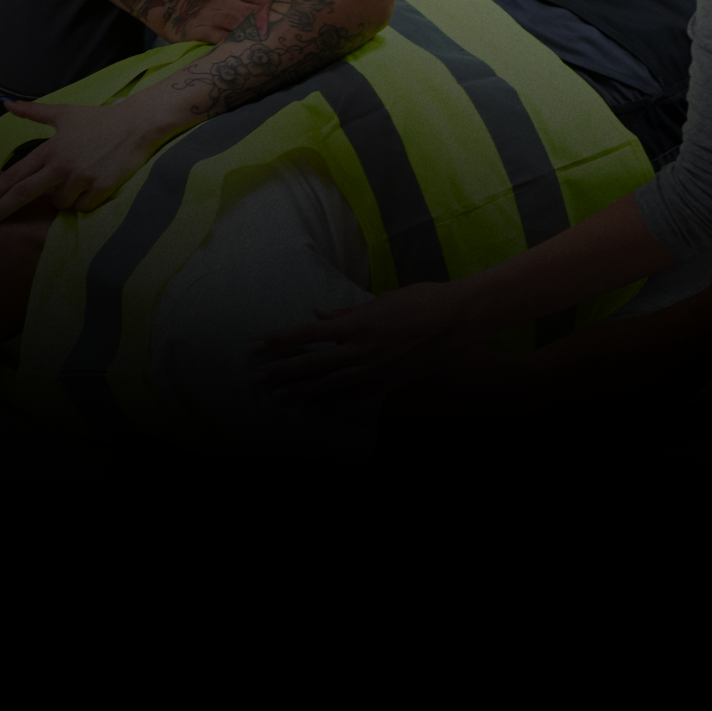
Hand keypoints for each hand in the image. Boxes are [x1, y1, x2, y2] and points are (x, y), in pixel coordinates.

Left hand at [0, 97, 176, 230]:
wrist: (136, 124)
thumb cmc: (98, 120)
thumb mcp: (63, 114)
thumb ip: (32, 111)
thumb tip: (6, 103)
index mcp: (48, 150)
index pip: (12, 176)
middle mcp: (60, 165)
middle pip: (21, 195)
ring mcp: (80, 178)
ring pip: (58, 205)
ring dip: (64, 197)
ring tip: (81, 175)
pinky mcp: (100, 189)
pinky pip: (82, 207)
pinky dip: (85, 200)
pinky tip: (95, 182)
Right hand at [158, 0, 298, 43]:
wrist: (177, 8)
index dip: (288, 9)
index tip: (307, 22)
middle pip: (258, 12)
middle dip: (278, 25)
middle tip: (300, 40)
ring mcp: (215, 14)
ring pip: (241, 25)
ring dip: (261, 38)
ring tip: (281, 51)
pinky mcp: (201, 30)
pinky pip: (221, 40)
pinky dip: (236, 49)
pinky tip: (252, 59)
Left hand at [252, 279, 464, 405]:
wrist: (456, 320)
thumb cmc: (419, 301)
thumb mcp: (379, 301)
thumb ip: (346, 311)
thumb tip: (319, 313)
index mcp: (354, 323)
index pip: (306, 333)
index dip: (278, 340)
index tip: (256, 346)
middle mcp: (359, 349)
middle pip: (310, 364)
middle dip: (280, 372)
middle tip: (256, 380)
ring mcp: (373, 369)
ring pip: (328, 385)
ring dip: (300, 391)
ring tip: (278, 398)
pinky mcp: (387, 383)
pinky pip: (353, 396)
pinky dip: (332, 403)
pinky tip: (315, 409)